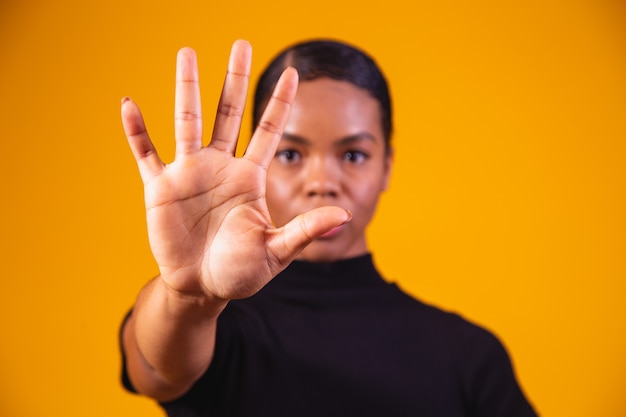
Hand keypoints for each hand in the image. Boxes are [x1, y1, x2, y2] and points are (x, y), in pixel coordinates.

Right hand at [121, 40, 349, 299]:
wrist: (202, 288)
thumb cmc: (241, 271)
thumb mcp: (276, 251)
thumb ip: (305, 230)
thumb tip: (345, 216)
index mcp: (250, 178)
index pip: (269, 130)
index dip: (280, 101)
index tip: (292, 71)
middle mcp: (220, 167)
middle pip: (229, 113)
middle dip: (235, 79)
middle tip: (241, 44)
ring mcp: (189, 174)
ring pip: (188, 121)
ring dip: (188, 88)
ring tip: (187, 53)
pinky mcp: (161, 188)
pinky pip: (146, 153)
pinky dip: (136, 131)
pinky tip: (129, 105)